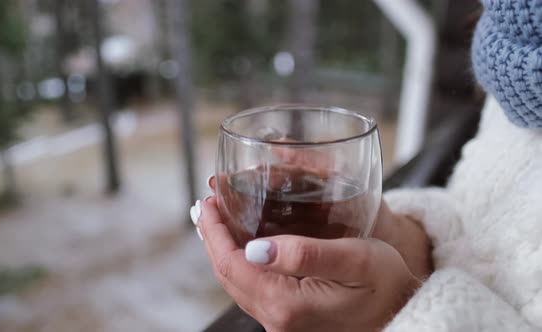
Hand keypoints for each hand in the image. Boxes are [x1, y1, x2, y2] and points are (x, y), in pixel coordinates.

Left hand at [195, 197, 427, 331]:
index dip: (215, 230)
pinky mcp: (288, 318)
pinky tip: (243, 243)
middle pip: (227, 273)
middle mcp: (277, 319)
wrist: (404, 311)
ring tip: (221, 218)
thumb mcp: (355, 259)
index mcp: (287, 304)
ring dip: (224, 248)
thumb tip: (254, 249)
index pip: (231, 264)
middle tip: (211, 203)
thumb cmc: (386, 284)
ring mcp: (281, 322)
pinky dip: (240, 262)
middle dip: (214, 236)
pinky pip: (251, 287)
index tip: (209, 201)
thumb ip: (305, 254)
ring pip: (237, 281)